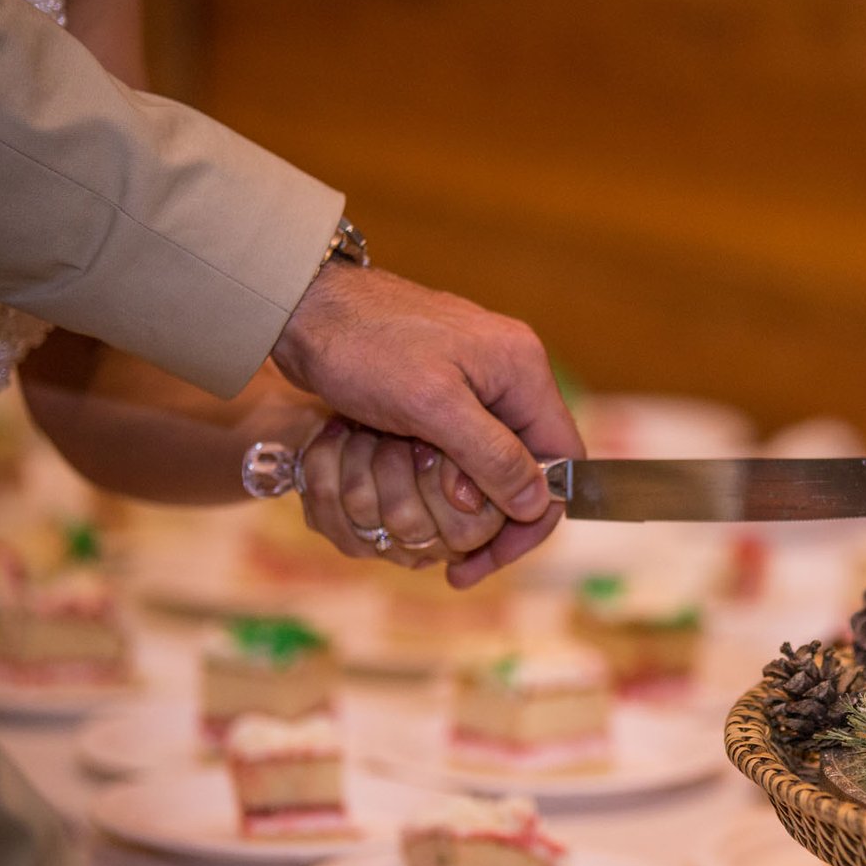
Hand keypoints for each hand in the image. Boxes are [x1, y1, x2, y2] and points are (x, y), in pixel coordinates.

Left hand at [271, 263, 584, 585]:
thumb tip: (536, 505)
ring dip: (467, 503)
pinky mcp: (444, 386)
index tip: (490, 557)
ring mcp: (478, 379)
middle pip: (529, 466)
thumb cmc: (366, 346)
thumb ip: (491, 455)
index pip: (562, 461)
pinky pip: (463, 446)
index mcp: (523, 371)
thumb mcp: (432, 407)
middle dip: (495, 517)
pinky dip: (446, 480)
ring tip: (433, 539)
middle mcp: (511, 374)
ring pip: (493, 461)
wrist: (302, 303)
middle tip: (457, 563)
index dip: (535, 516)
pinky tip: (420, 502)